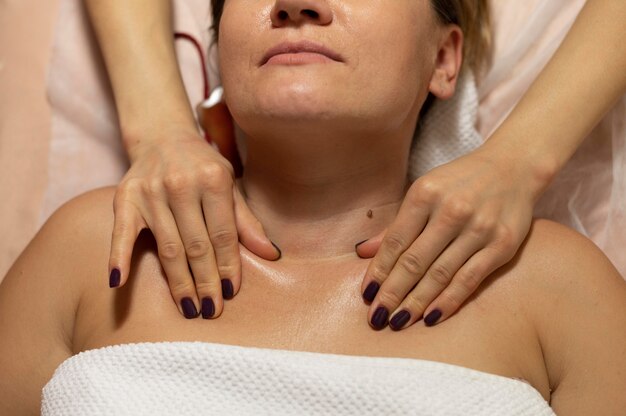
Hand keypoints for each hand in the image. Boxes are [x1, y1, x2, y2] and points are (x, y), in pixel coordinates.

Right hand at [108, 125, 279, 318]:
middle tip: (210, 311)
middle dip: (205, 281)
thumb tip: (272, 254)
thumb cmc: (203, 167)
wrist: (162, 136)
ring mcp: (151, 192)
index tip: (229, 292)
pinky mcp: (124, 197)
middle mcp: (181, 185)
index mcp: (213, 180)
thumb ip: (246, 222)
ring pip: (168, 247)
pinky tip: (118, 283)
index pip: (223, 234)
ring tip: (189, 308)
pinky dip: (119, 257)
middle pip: (196, 245)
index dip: (227, 266)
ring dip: (178, 282)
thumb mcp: (230, 186)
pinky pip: (121, 232)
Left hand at [357, 145, 541, 329]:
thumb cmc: (460, 182)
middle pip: (414, 261)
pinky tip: (431, 318)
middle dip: (392, 292)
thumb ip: (396, 224)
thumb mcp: (425, 192)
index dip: (379, 270)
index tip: (366, 295)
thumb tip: (362, 251)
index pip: (395, 240)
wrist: (514, 167)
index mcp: (425, 194)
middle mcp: (451, 210)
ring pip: (440, 274)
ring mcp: (479, 228)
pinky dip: (448, 301)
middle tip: (376, 318)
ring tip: (398, 322)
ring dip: (416, 302)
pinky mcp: (502, 245)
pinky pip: (470, 279)